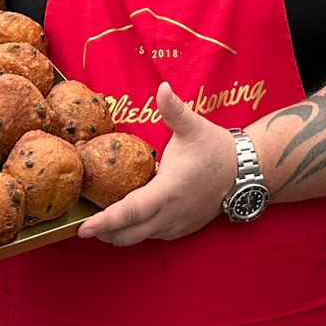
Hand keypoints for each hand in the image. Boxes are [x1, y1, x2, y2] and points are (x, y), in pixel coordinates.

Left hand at [78, 82, 235, 246]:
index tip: (83, 228)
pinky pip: (152, 235)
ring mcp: (176, 225)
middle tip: (82, 225)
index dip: (105, 221)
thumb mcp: (194, 127)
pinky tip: (128, 218)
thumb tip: (162, 87)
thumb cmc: (215, 149)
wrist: (243, 172)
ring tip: (100, 222)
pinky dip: (136, 231)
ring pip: (140, 238)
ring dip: (118, 233)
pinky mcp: (181, 229)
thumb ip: (174, 109)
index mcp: (168, 190)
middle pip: (128, 234)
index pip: (131, 212)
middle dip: (103, 233)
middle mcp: (170, 214)